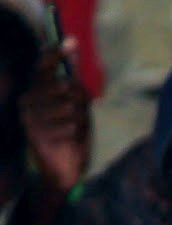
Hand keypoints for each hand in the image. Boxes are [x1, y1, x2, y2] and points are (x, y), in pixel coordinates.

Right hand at [19, 41, 91, 194]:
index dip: (55, 55)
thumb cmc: (72, 134)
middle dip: (79, 100)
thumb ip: (75, 81)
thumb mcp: (77, 107)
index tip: (70, 43)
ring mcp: (30, 118)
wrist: (64, 169)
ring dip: (79, 119)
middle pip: (61, 85)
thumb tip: (73, 45)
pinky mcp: (35, 134)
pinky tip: (69, 139)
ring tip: (73, 130)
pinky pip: (67, 125)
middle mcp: (29, 101)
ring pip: (68, 106)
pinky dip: (74, 133)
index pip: (43, 68)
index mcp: (37, 91)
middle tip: (79, 114)